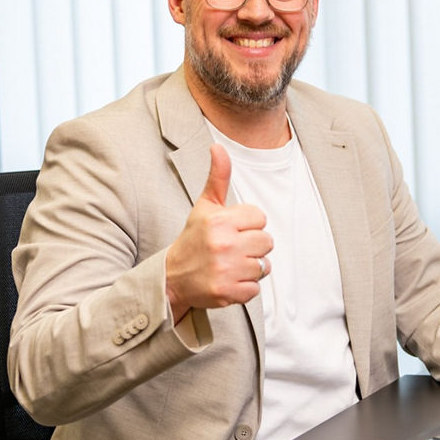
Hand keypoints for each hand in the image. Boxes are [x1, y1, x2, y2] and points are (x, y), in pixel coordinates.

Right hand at [165, 144, 272, 321]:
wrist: (172, 278)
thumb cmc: (193, 239)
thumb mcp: (204, 206)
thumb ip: (218, 177)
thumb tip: (218, 146)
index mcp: (220, 220)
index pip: (260, 217)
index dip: (249, 224)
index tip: (232, 230)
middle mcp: (223, 244)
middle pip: (267, 242)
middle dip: (253, 246)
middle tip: (232, 249)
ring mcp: (226, 270)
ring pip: (264, 266)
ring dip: (251, 268)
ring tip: (231, 265)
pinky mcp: (227, 292)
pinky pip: (255, 289)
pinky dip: (245, 288)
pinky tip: (229, 280)